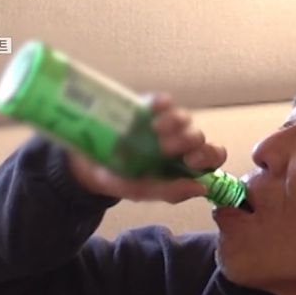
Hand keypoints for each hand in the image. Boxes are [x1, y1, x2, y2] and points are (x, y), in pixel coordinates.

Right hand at [67, 93, 226, 203]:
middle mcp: (177, 144)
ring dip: (176, 124)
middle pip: (199, 138)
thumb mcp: (139, 191)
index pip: (211, 158)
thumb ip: (169, 192)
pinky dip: (162, 104)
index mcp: (181, 166)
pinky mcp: (146, 107)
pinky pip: (163, 101)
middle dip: (187, 142)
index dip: (208, 157)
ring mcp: (163, 124)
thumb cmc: (117, 179)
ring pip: (185, 119)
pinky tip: (152, 110)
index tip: (190, 161)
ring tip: (155, 130)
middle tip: (165, 148)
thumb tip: (200, 187)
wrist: (84, 164)